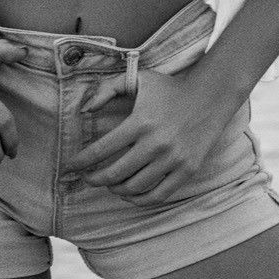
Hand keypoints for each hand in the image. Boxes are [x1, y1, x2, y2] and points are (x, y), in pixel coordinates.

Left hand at [65, 64, 231, 205]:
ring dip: (115, 189)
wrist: (210, 97)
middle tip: (87, 177)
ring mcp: (173, 160)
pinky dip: (139, 200)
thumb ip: (108, 88)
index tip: (69, 167)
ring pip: (134, 187)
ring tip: (108, 183)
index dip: (81, 162)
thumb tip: (85, 109)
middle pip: (115, 174)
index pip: (102, 150)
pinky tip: (129, 193)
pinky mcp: (187, 171)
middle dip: (94, 179)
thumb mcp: (138, 78)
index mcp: (140, 122)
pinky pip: (158, 195)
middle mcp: (156, 144)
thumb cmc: (169, 88)